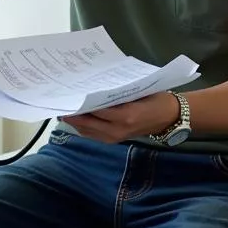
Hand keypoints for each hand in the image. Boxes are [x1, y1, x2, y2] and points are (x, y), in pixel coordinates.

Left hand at [66, 92, 180, 143]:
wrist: (170, 117)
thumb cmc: (155, 99)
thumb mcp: (137, 91)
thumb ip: (115, 92)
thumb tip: (92, 87)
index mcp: (124, 116)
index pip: (95, 110)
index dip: (79, 103)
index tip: (66, 94)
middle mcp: (117, 130)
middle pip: (86, 123)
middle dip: (71, 113)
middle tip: (58, 100)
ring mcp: (115, 137)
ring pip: (86, 131)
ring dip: (74, 121)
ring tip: (62, 107)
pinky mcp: (114, 140)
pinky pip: (92, 135)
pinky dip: (82, 126)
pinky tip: (75, 117)